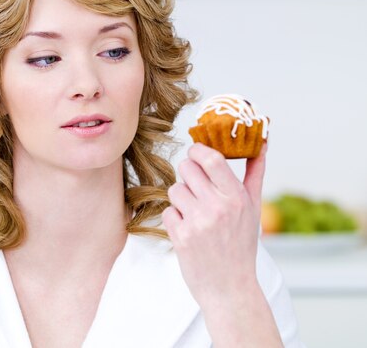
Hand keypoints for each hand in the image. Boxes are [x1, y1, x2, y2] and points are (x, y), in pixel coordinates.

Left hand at [162, 142, 266, 306]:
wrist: (230, 287)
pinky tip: (189, 230)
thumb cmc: (241, 244)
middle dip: (188, 174)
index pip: (211, 158)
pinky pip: (168, 211)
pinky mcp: (181, 237)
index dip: (197, 150)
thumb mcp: (254, 207)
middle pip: (186, 168)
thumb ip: (255, 172)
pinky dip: (175, 219)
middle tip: (197, 188)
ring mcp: (198, 222)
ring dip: (181, 198)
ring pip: (174, 189)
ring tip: (196, 213)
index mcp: (236, 197)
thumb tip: (261, 142)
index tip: (195, 152)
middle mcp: (217, 208)